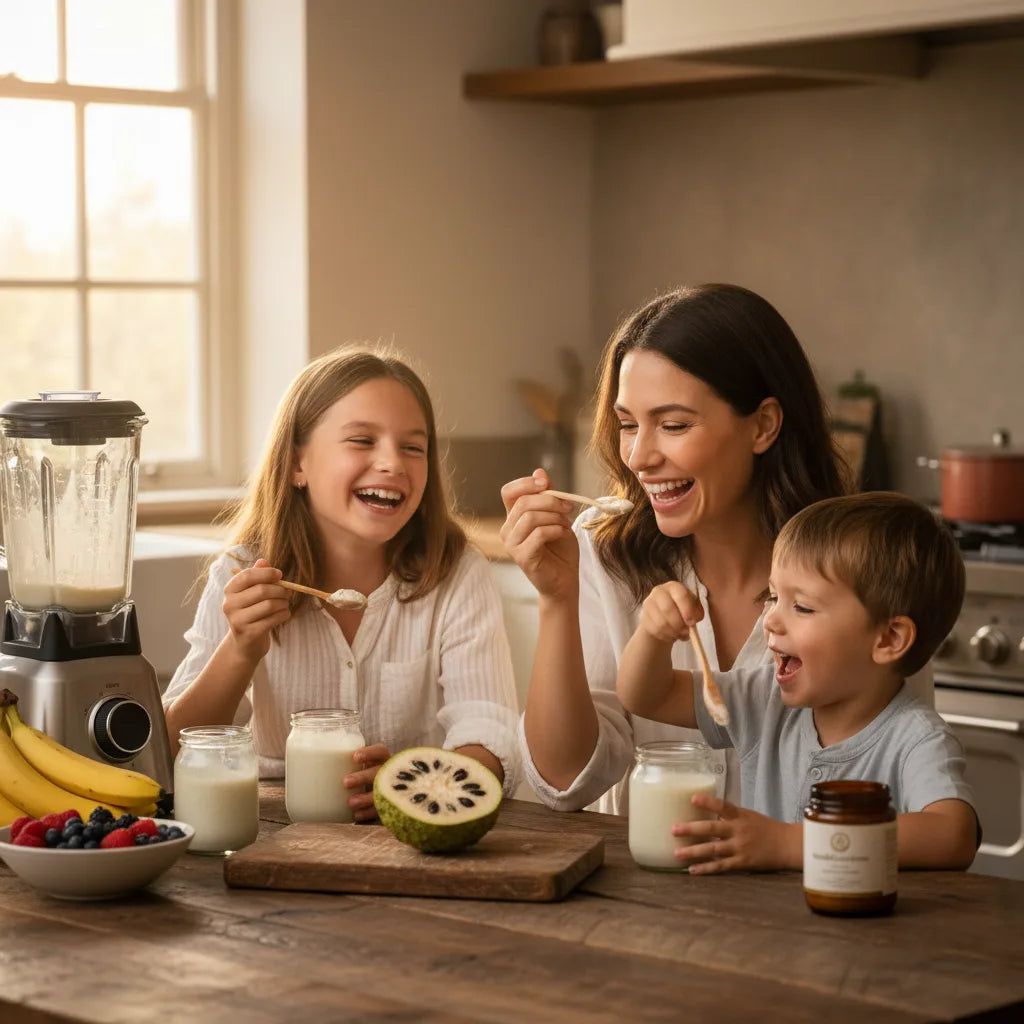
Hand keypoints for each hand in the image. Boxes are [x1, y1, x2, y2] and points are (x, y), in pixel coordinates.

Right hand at [222, 558, 290, 662]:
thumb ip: (257, 575)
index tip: (280, 575)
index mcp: (230, 590)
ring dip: (284, 603)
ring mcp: (237, 620)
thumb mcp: (252, 592)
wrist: (246, 643)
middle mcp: (229, 604)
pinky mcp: (248, 633)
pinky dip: (284, 614)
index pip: (248, 575)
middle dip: (280, 590)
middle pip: (262, 590)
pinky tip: (285, 614)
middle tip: (288, 592)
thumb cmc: (252, 611)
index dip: (266, 573)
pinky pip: (273, 619)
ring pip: (270, 605)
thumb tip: (263, 561)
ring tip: (285, 604)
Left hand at [344, 743, 391, 822]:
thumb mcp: (352, 769)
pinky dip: (369, 813)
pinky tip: (356, 816)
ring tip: (350, 802)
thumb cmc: (359, 779)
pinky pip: (383, 810)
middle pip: (380, 772)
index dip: (369, 753)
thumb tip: (297, 769)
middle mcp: (388, 774)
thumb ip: (336, 766)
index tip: (354, 757)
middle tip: (345, 782)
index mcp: (380, 761)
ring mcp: (392, 791)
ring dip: (366, 797)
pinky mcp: (390, 807)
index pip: (380, 751)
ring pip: (383, 792)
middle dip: (363, 776)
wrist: (385, 798)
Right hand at [499, 468, 579, 601]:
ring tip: (565, 525)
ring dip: (554, 517)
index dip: (525, 483)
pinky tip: (563, 535)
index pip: (509, 492)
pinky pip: (539, 534)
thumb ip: (549, 496)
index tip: (545, 483)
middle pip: (523, 502)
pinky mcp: (522, 557)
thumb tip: (539, 471)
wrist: (565, 580)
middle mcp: (508, 530)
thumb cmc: (560, 549)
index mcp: (514, 517)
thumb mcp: (558, 516)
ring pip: (530, 517)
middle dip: (550, 501)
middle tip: (568, 507)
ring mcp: (512, 544)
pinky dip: (556, 530)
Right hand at [638, 581, 702, 644]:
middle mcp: (659, 591)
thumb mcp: (694, 609)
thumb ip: (697, 613)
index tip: (692, 623)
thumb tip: (693, 621)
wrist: (665, 617)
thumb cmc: (683, 611)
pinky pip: (655, 630)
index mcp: (674, 587)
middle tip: (686, 632)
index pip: (681, 595)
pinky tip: (671, 635)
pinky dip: (666, 636)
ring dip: (673, 633)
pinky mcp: (644, 617)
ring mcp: (649, 604)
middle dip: (679, 624)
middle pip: (668, 608)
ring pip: (661, 623)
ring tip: (680, 634)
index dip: (687, 610)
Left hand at [671, 794, 800, 872]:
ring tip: (676, 853)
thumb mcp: (747, 815)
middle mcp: (738, 830)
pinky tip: (692, 870)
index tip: (692, 799)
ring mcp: (740, 847)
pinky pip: (721, 866)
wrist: (786, 845)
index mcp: (739, 815)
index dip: (708, 802)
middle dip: (691, 829)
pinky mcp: (742, 863)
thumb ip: (728, 815)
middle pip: (712, 829)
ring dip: (693, 852)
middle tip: (673, 829)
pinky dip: (706, 869)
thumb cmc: (764, 827)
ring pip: (713, 850)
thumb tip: (703, 811)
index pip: (722, 806)